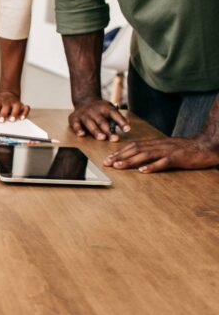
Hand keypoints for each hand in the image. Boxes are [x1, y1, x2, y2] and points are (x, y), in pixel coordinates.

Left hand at [0, 91, 28, 121]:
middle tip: (1, 120)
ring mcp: (15, 103)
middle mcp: (7, 101)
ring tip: (12, 120)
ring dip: (14, 113)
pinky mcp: (22, 105)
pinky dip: (25, 112)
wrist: (7, 94)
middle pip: (6, 106)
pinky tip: (22, 118)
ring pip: (16, 106)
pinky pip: (26, 108)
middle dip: (4, 113)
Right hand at [69, 99, 130, 141]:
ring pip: (90, 123)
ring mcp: (84, 114)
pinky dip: (78, 129)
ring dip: (96, 131)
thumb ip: (118, 118)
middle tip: (114, 139)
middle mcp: (94, 110)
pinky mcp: (74, 118)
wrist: (84, 101)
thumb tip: (128, 125)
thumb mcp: (110, 110)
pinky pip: (76, 125)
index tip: (127, 129)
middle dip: (108, 130)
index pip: (115, 114)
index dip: (121, 121)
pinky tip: (81, 134)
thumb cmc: (100, 110)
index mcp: (106, 107)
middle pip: (102, 121)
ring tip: (102, 138)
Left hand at [104, 137, 218, 172]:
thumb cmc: (186, 149)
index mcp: (156, 143)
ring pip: (146, 154)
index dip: (120, 151)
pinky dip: (153, 166)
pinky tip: (143, 171)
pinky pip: (164, 162)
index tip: (109, 158)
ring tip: (119, 166)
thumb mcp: (166, 149)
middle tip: (107, 163)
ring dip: (131, 161)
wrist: (207, 145)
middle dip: (120, 156)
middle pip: (136, 149)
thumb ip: (153, 153)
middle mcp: (160, 145)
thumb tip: (138, 160)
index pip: (134, 145)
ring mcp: (169, 151)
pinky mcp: (178, 157)